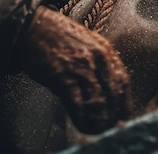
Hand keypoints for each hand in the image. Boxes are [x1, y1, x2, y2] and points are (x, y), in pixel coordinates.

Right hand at [21, 6, 131, 133]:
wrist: (33, 28)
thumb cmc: (57, 35)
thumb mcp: (86, 41)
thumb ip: (97, 61)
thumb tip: (105, 87)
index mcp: (104, 49)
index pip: (123, 80)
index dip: (124, 101)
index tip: (122, 114)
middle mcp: (97, 58)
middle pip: (113, 94)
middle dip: (113, 114)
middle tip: (110, 126)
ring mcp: (81, 68)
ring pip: (99, 102)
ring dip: (99, 121)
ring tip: (97, 129)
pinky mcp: (64, 78)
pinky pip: (79, 105)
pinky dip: (83, 119)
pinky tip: (82, 125)